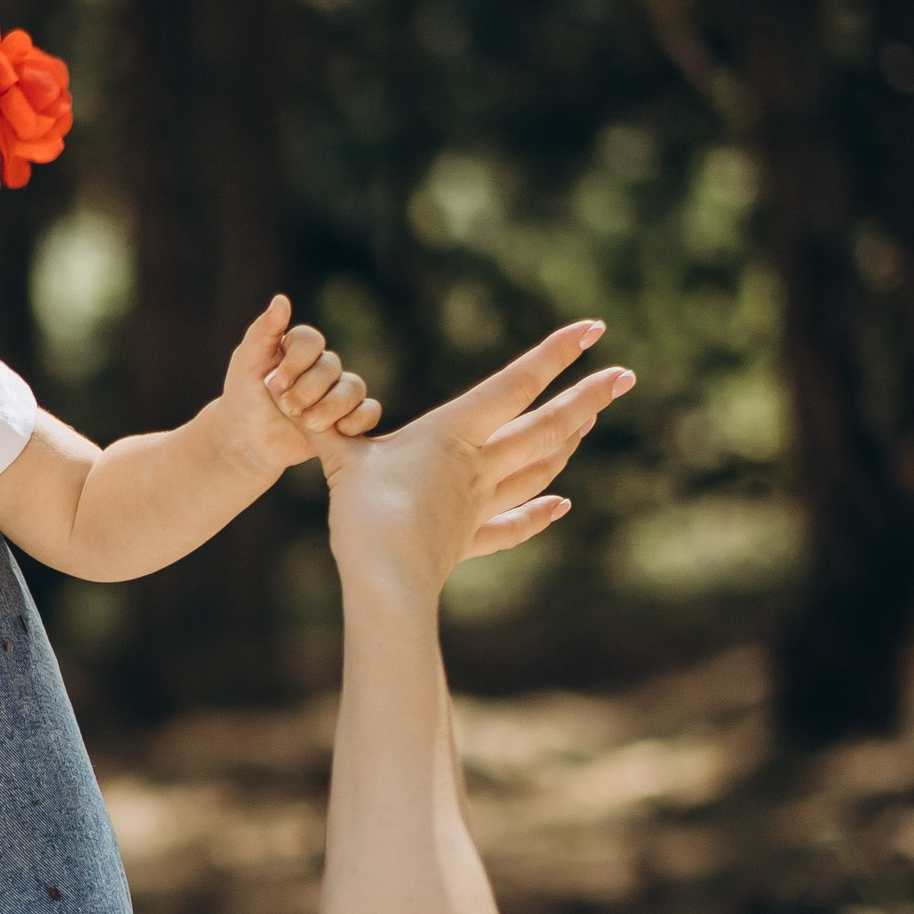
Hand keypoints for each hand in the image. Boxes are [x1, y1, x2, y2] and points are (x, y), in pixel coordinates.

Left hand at [213, 296, 381, 478]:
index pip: (311, 341)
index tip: (276, 382)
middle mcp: (320, 369)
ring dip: (331, 407)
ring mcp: (336, 395)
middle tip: (287, 408)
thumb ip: (263, 331)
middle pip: (331, 366)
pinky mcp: (347, 420)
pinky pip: (370, 412)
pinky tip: (338, 430)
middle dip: (308, 390)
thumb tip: (281, 299)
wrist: (249, 446)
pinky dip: (358, 419)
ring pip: (353, 388)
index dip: (297, 360)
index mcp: (297, 350)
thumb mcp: (246, 364)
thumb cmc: (244, 400)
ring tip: (308, 424)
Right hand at [320, 322, 632, 599]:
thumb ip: (331, 429)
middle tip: (626, 377)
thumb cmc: (365, 513)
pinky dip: (539, 514)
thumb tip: (287, 394)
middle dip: (588, 399)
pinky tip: (560, 505)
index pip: (515, 383)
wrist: (387, 582)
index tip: (595, 330)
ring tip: (588, 424)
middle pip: (546, 426)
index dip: (556, 353)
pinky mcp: (471, 541)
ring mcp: (481, 505)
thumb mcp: (343, 461)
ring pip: (538, 469)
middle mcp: (479, 465)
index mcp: (455, 433)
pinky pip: (514, 525)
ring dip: (568, 444)